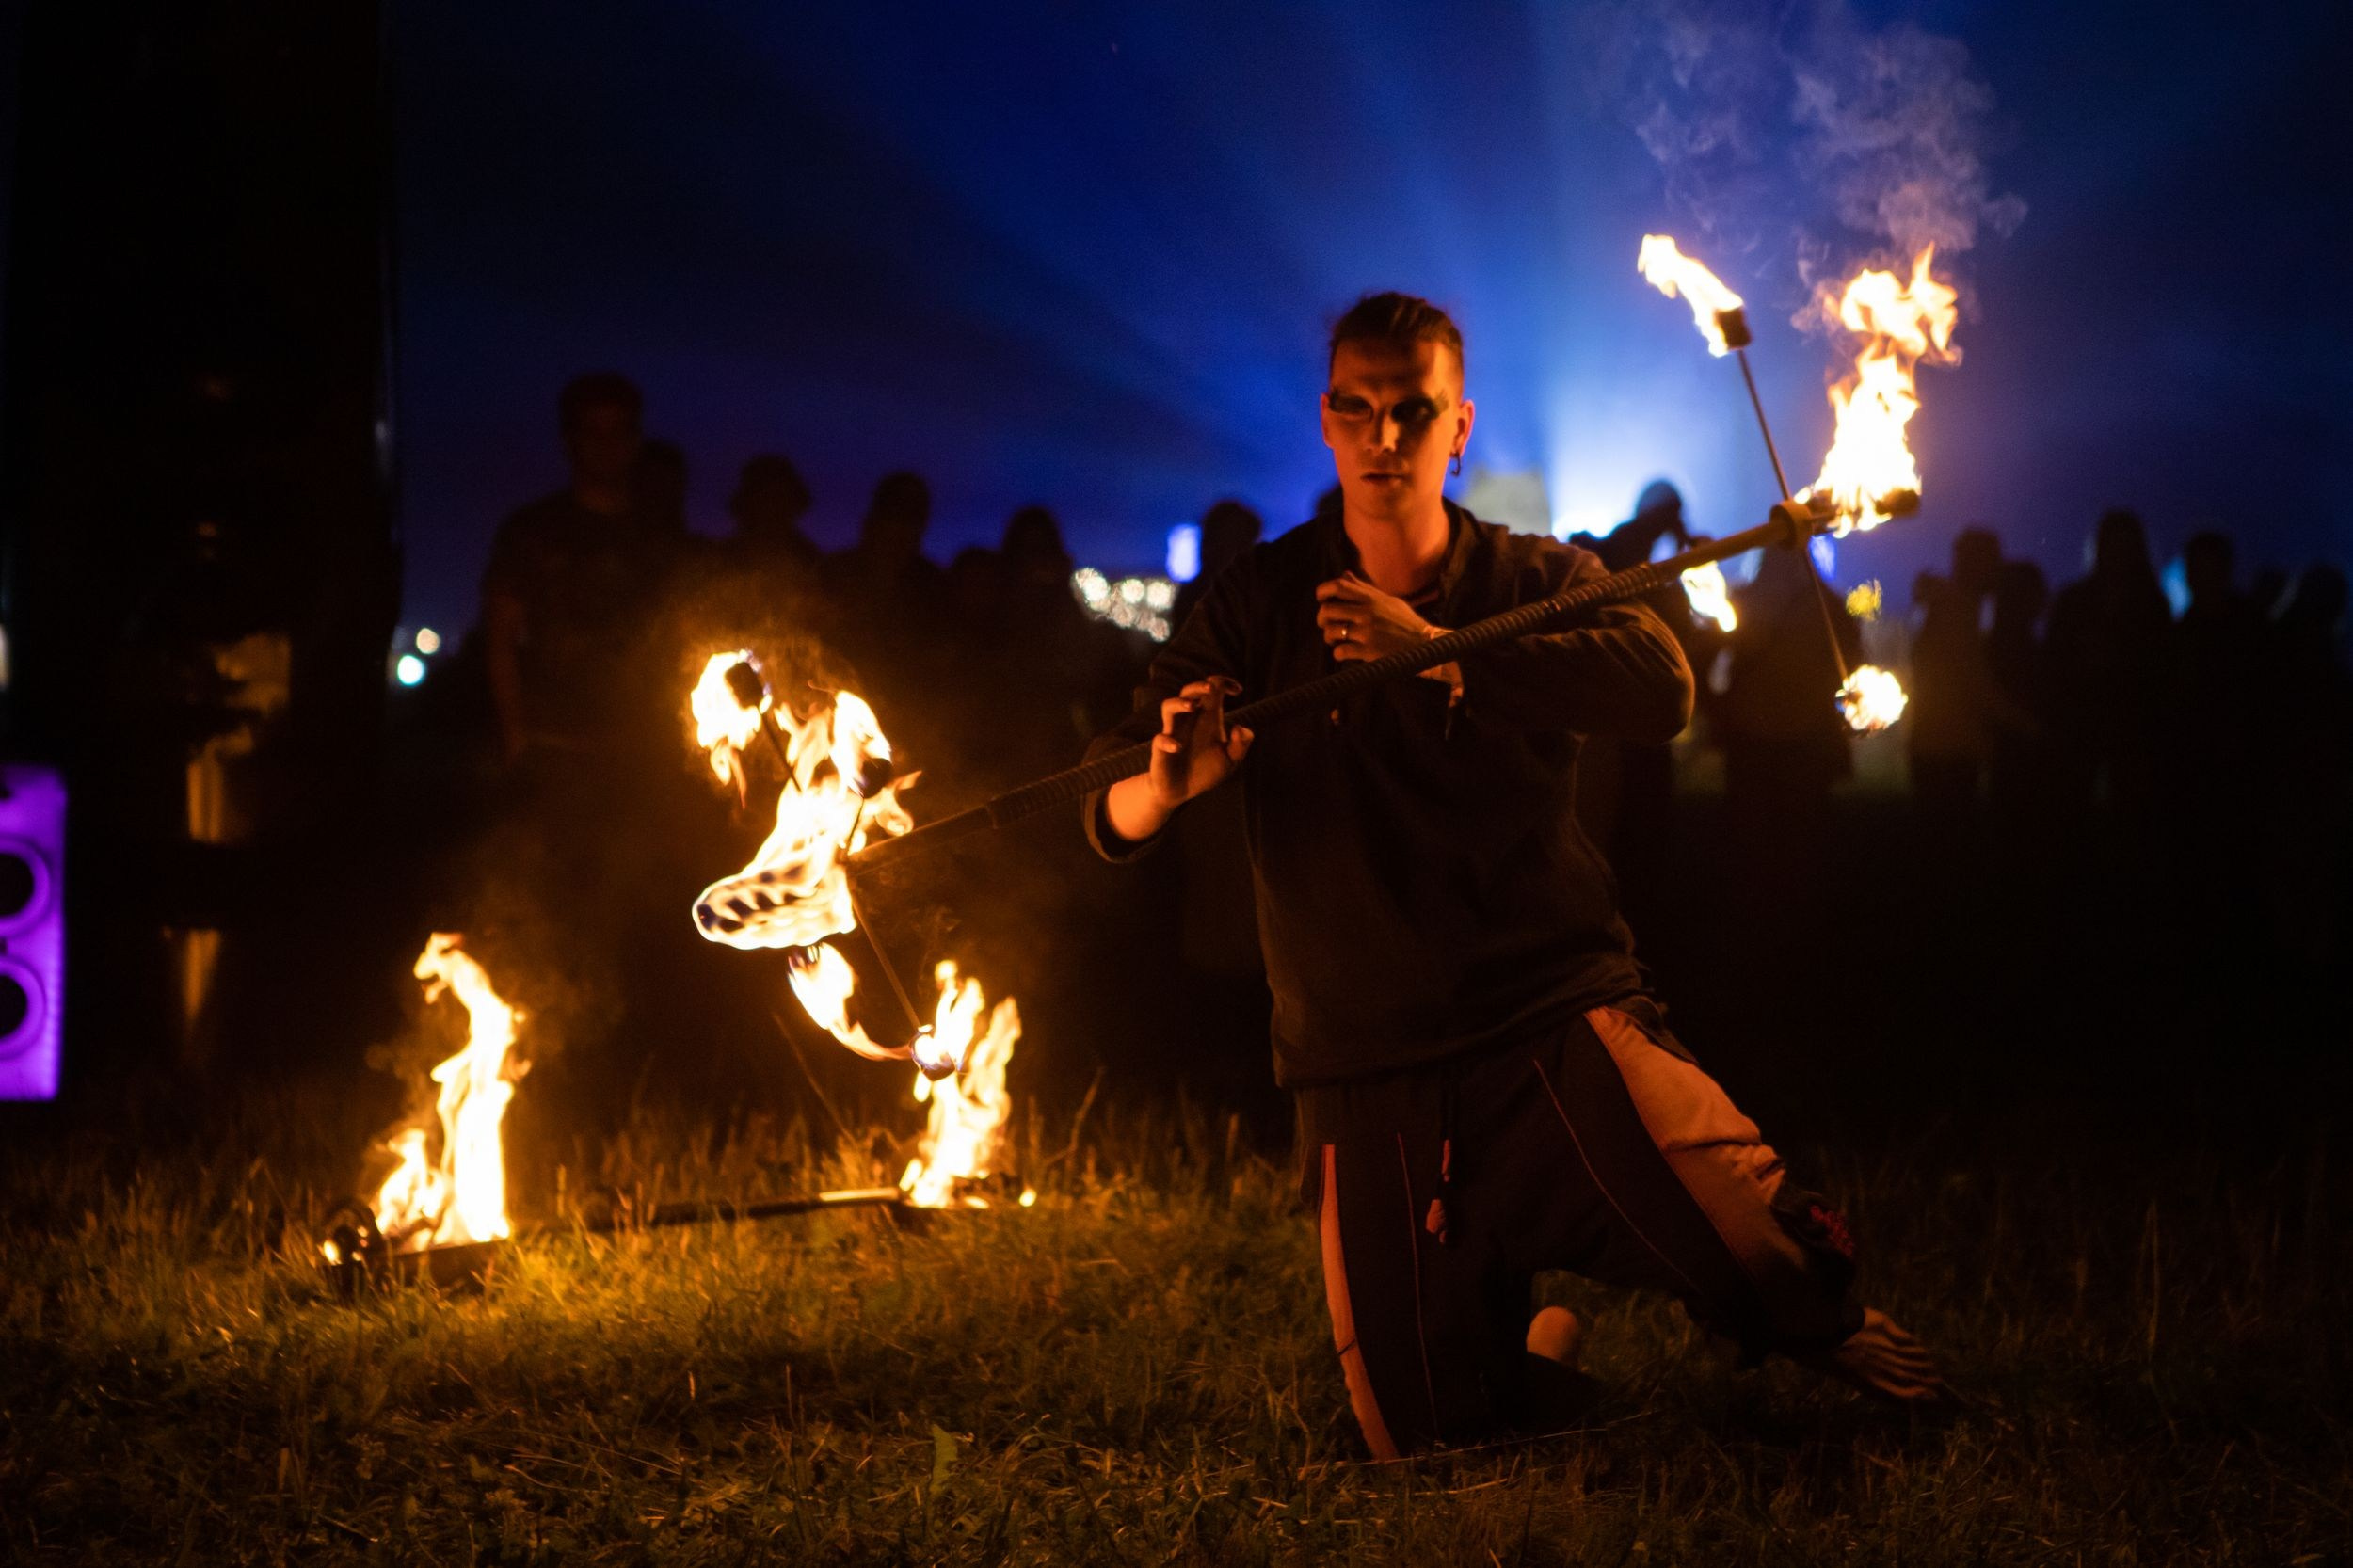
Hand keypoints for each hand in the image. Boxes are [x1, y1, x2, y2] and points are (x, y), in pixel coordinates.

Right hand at [1147, 677, 1252, 808]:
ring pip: (1169, 706)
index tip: (1238, 690)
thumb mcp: (1230, 761)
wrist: (1181, 791)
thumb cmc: (1206, 771)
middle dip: (1198, 686)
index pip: (1213, 689)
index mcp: (1207, 717)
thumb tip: (1239, 728)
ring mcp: (1173, 732)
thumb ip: (1240, 745)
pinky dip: (1167, 741)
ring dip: (1179, 703)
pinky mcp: (1161, 749)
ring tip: (1192, 706)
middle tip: (1210, 689)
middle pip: (1188, 691)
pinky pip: (1160, 740)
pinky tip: (1177, 747)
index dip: (1225, 682)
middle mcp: (1189, 720)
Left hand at [1315, 572, 1432, 661]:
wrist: (1426, 645)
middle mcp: (1368, 612)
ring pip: (1331, 631)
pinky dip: (1337, 653)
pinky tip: (1344, 653)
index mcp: (1372, 598)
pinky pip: (1340, 651)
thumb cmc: (1407, 622)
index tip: (1321, 599)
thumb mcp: (1388, 600)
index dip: (1323, 591)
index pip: (1338, 586)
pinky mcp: (1369, 651)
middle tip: (1325, 624)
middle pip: (1328, 609)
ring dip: (1328, 637)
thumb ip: (1365, 588)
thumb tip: (1344, 574)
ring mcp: (1367, 631)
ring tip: (1335, 640)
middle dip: (1321, 619)